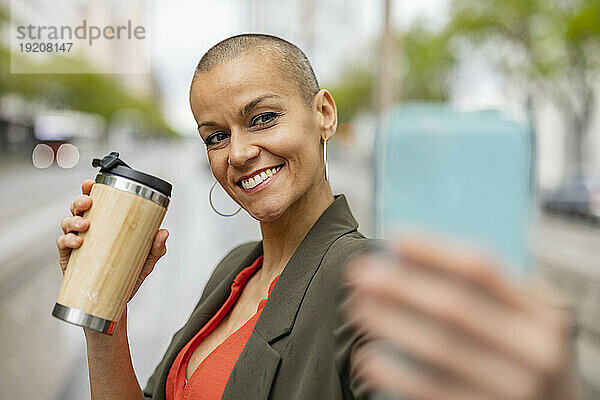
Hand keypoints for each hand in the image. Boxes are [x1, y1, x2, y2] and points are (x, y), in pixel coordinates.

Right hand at [57, 179, 168, 301]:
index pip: (97, 203)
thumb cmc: (128, 276)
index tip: (92, 183)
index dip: (90, 190)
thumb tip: (163, 233)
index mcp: (105, 225)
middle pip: (78, 208)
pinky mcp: (69, 259)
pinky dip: (67, 240)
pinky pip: (62, 245)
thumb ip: (155, 247)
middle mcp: (89, 231)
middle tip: (89, 202)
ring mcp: (77, 244)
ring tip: (85, 224)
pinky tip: (77, 242)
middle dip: (80, 200)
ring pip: (67, 223)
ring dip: (74, 220)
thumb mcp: (146, 261)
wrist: (117, 303)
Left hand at [343, 233, 581, 399]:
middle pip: (456, 306)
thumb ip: (487, 295)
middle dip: (402, 287)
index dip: (435, 251)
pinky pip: (433, 392)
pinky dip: (396, 374)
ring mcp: (516, 389)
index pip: (483, 269)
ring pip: (440, 348)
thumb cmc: (528, 356)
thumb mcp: (526, 321)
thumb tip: (409, 259)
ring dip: (391, 323)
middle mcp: (537, 350)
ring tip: (356, 307)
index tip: (395, 238)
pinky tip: (368, 357)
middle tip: (360, 274)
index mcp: (544, 313)